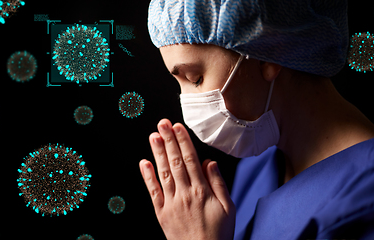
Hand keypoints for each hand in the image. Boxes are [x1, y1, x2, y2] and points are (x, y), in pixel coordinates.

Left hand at [139, 119, 234, 239]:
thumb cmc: (219, 233)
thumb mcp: (229, 208)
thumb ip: (219, 183)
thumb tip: (209, 162)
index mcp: (202, 191)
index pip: (191, 159)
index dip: (183, 141)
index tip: (178, 127)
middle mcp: (185, 194)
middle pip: (176, 162)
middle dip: (168, 140)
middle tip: (162, 123)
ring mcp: (171, 203)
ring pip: (164, 173)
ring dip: (158, 153)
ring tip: (153, 136)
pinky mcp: (161, 213)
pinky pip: (153, 192)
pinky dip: (147, 177)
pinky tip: (144, 163)